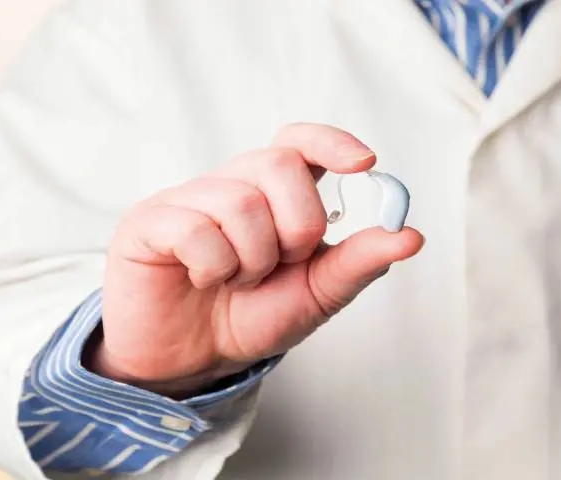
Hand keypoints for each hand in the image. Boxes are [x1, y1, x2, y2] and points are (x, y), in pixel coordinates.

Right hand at [91, 123, 424, 397]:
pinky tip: (202, 279)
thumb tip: (410, 236)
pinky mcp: (149, 220)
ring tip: (237, 280)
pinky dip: (212, 268)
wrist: (192, 359)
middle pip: (278, 164)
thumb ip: (359, 263)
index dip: (331, 142)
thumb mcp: (317, 293)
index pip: (300, 142)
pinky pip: (196, 229)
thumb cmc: (251, 318)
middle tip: (279, 264)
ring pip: (240, 201)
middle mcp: (231, 184)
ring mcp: (187, 198)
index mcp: (272, 194)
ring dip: (252, 259)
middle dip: (296, 227)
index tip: (366, 164)